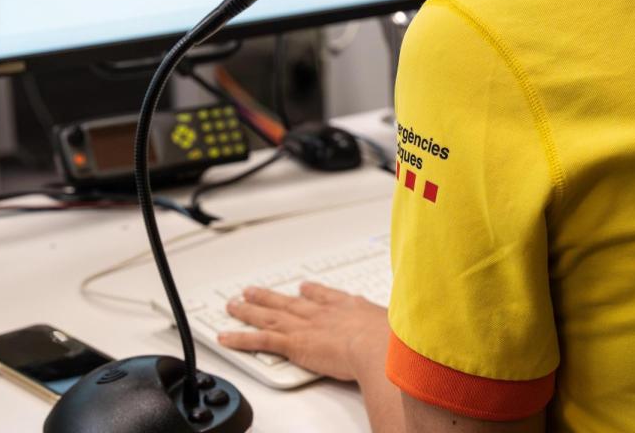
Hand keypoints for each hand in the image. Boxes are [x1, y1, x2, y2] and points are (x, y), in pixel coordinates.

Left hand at [218, 282, 388, 381]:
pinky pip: (260, 341)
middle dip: (271, 296)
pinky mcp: (294, 343)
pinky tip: (225, 337)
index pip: (324, 297)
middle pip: (290, 302)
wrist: (379, 346)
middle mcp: (323, 313)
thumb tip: (409, 332)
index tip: (305, 288)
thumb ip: (396, 328)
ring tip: (234, 304)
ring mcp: (306, 326)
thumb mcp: (399, 328)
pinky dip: (240, 338)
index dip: (312, 292)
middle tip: (255, 290)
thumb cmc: (391, 340)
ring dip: (250, 310)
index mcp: (348, 307)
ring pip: (270, 316)